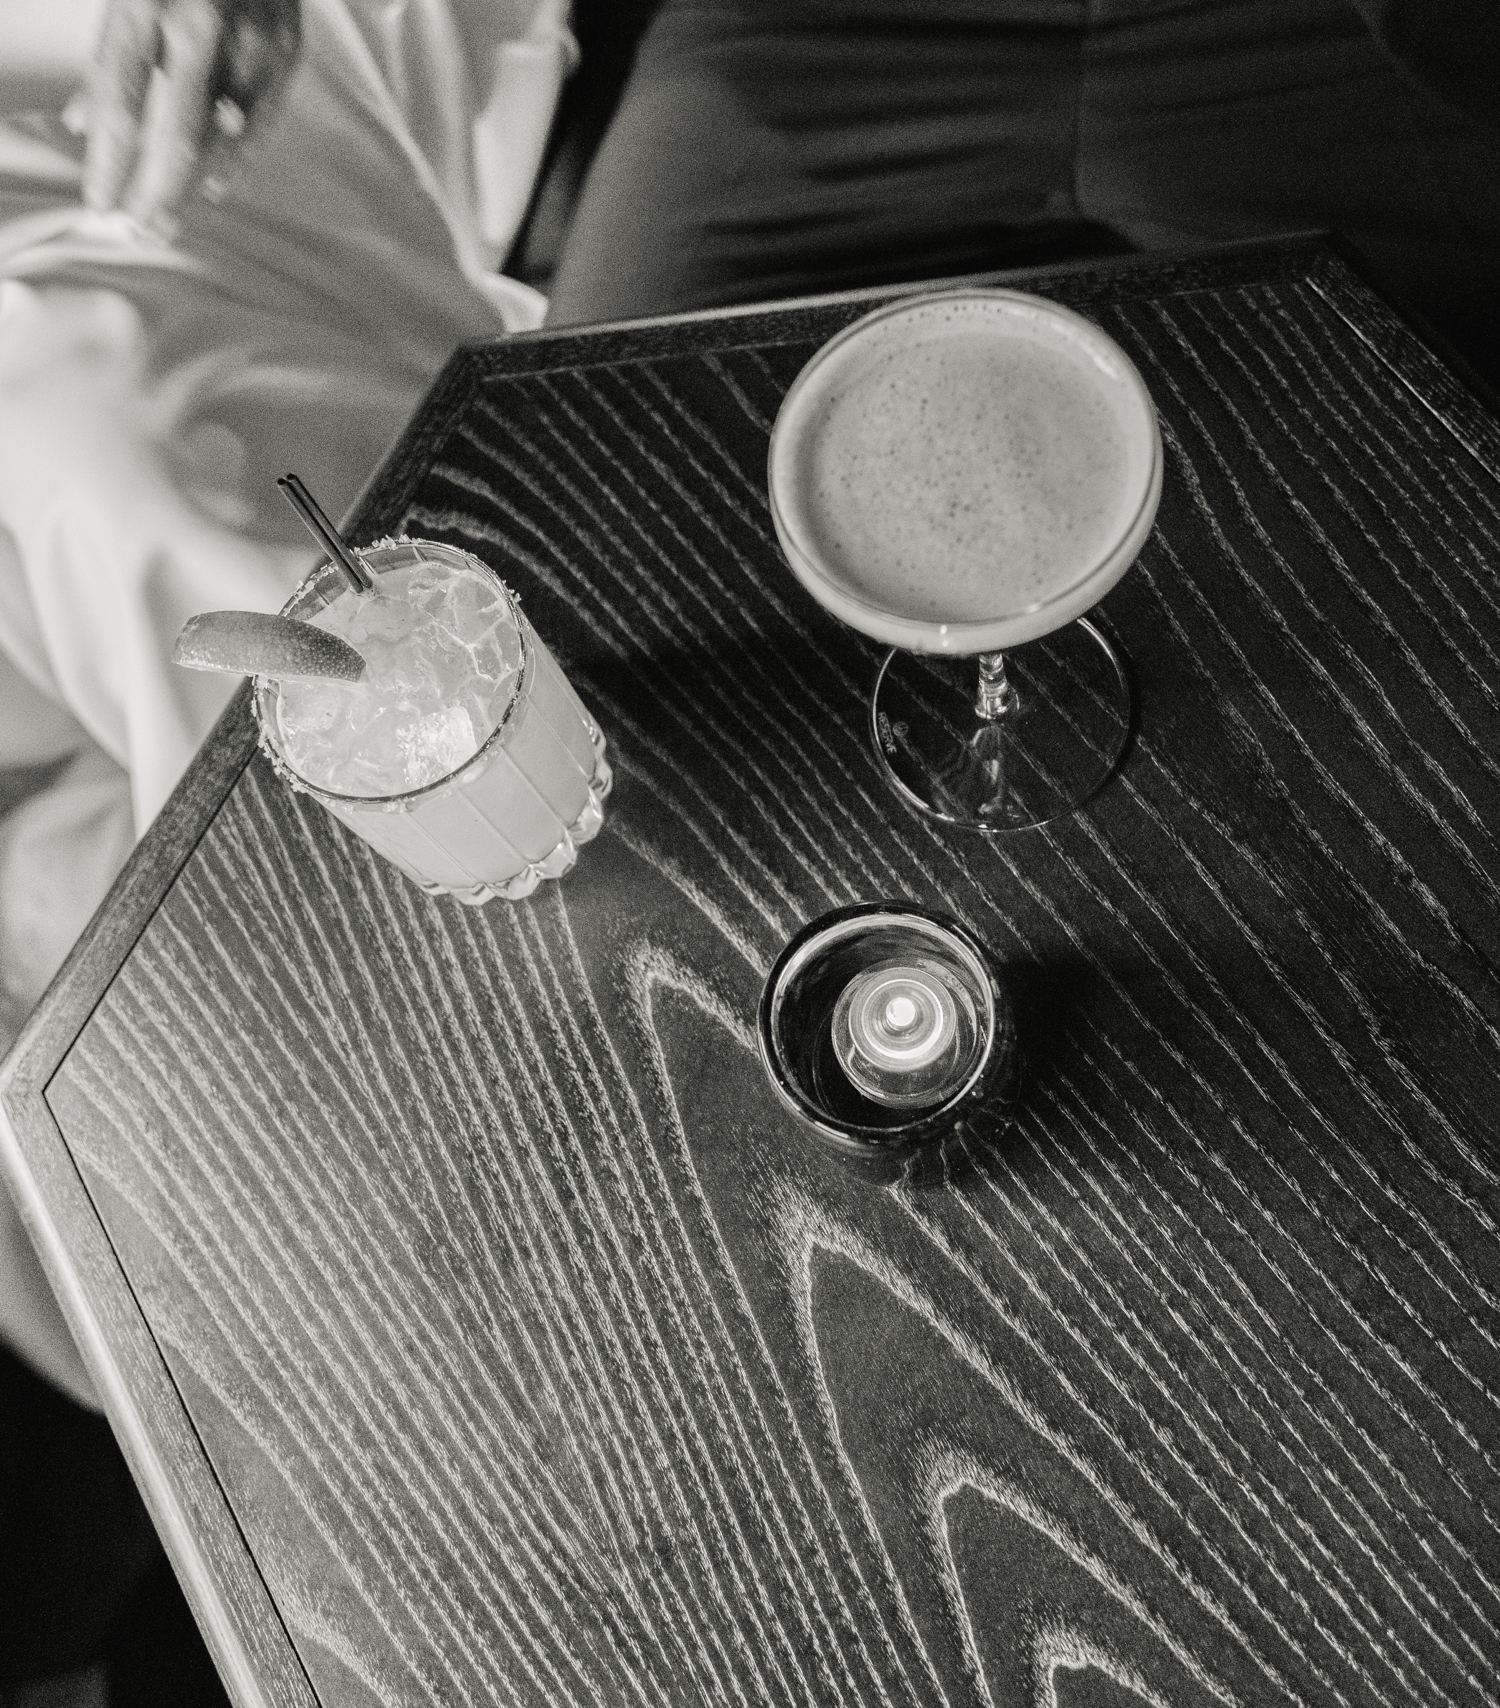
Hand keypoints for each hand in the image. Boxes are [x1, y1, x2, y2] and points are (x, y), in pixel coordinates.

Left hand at [84, 0, 299, 225]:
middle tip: (141, 230)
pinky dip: (238, 156)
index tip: (101, 202)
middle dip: (155, 187)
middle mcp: (197, 22)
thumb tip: (80, 122)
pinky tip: (218, 185)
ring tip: (169, 220)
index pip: (120, 99)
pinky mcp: (287, 47)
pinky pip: (262, 119)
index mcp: (142, 3)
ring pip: (221, 133)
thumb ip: (109, 58)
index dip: (110, 159)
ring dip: (193, 183)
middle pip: (174, 129)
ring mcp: (249, 37)